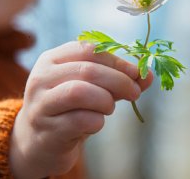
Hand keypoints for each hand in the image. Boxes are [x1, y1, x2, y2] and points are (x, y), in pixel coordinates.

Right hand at [9, 41, 152, 178]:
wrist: (41, 140)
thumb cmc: (72, 108)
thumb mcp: (94, 88)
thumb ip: (119, 79)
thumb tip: (148, 75)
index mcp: (54, 59)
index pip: (90, 49)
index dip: (118, 61)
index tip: (137, 73)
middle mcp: (42, 77)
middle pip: (88, 70)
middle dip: (119, 81)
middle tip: (135, 92)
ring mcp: (41, 103)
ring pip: (80, 92)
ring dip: (106, 100)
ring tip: (110, 108)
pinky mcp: (47, 129)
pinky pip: (80, 120)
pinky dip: (98, 121)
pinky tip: (96, 123)